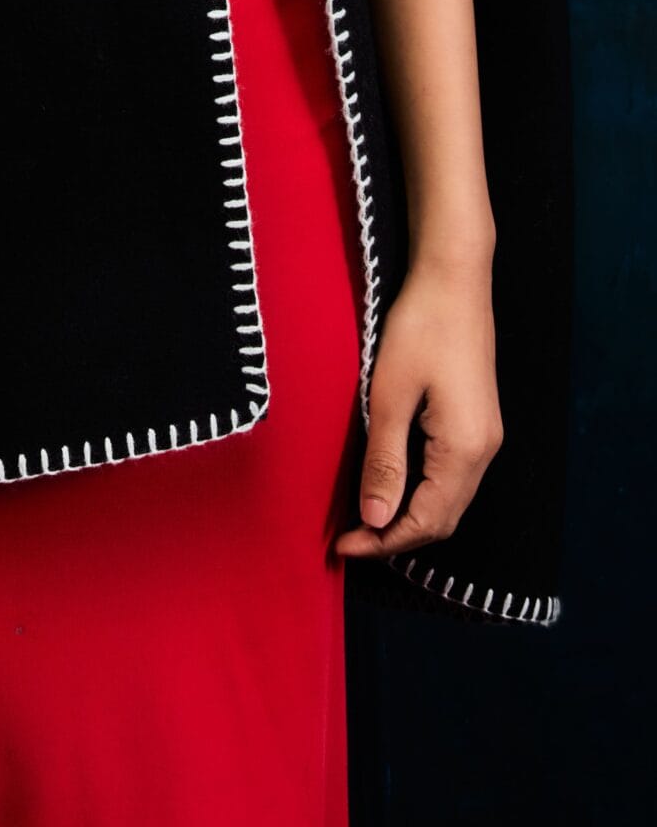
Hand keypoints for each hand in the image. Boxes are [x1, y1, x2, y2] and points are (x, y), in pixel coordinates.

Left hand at [333, 257, 502, 562]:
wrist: (454, 278)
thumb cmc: (419, 328)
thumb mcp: (389, 395)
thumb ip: (385, 461)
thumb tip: (375, 519)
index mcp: (465, 450)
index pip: (425, 522)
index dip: (383, 541)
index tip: (342, 547)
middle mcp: (485, 452)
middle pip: (442, 519)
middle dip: (395, 535)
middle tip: (348, 539)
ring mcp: (485, 437)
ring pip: (448, 500)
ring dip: (408, 516)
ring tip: (363, 518)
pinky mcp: (477, 422)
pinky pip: (451, 476)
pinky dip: (421, 492)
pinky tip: (392, 483)